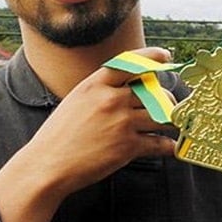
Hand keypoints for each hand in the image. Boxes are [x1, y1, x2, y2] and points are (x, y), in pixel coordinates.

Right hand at [15, 46, 176, 198]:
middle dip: (165, 99)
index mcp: (96, 84)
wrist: (48, 165)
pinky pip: (159, 143)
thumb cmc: (58, 136)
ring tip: (172, 125)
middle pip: (153, 91)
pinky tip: (169, 146)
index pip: (130, 63)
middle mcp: (111, 99)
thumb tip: (126, 90)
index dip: (151, 57)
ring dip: (170, 121)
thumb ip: (100, 92)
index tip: (165, 56)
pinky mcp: (127, 147)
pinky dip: (167, 145)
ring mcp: (121, 122)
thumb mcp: (75, 101)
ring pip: (162, 115)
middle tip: (169, 105)